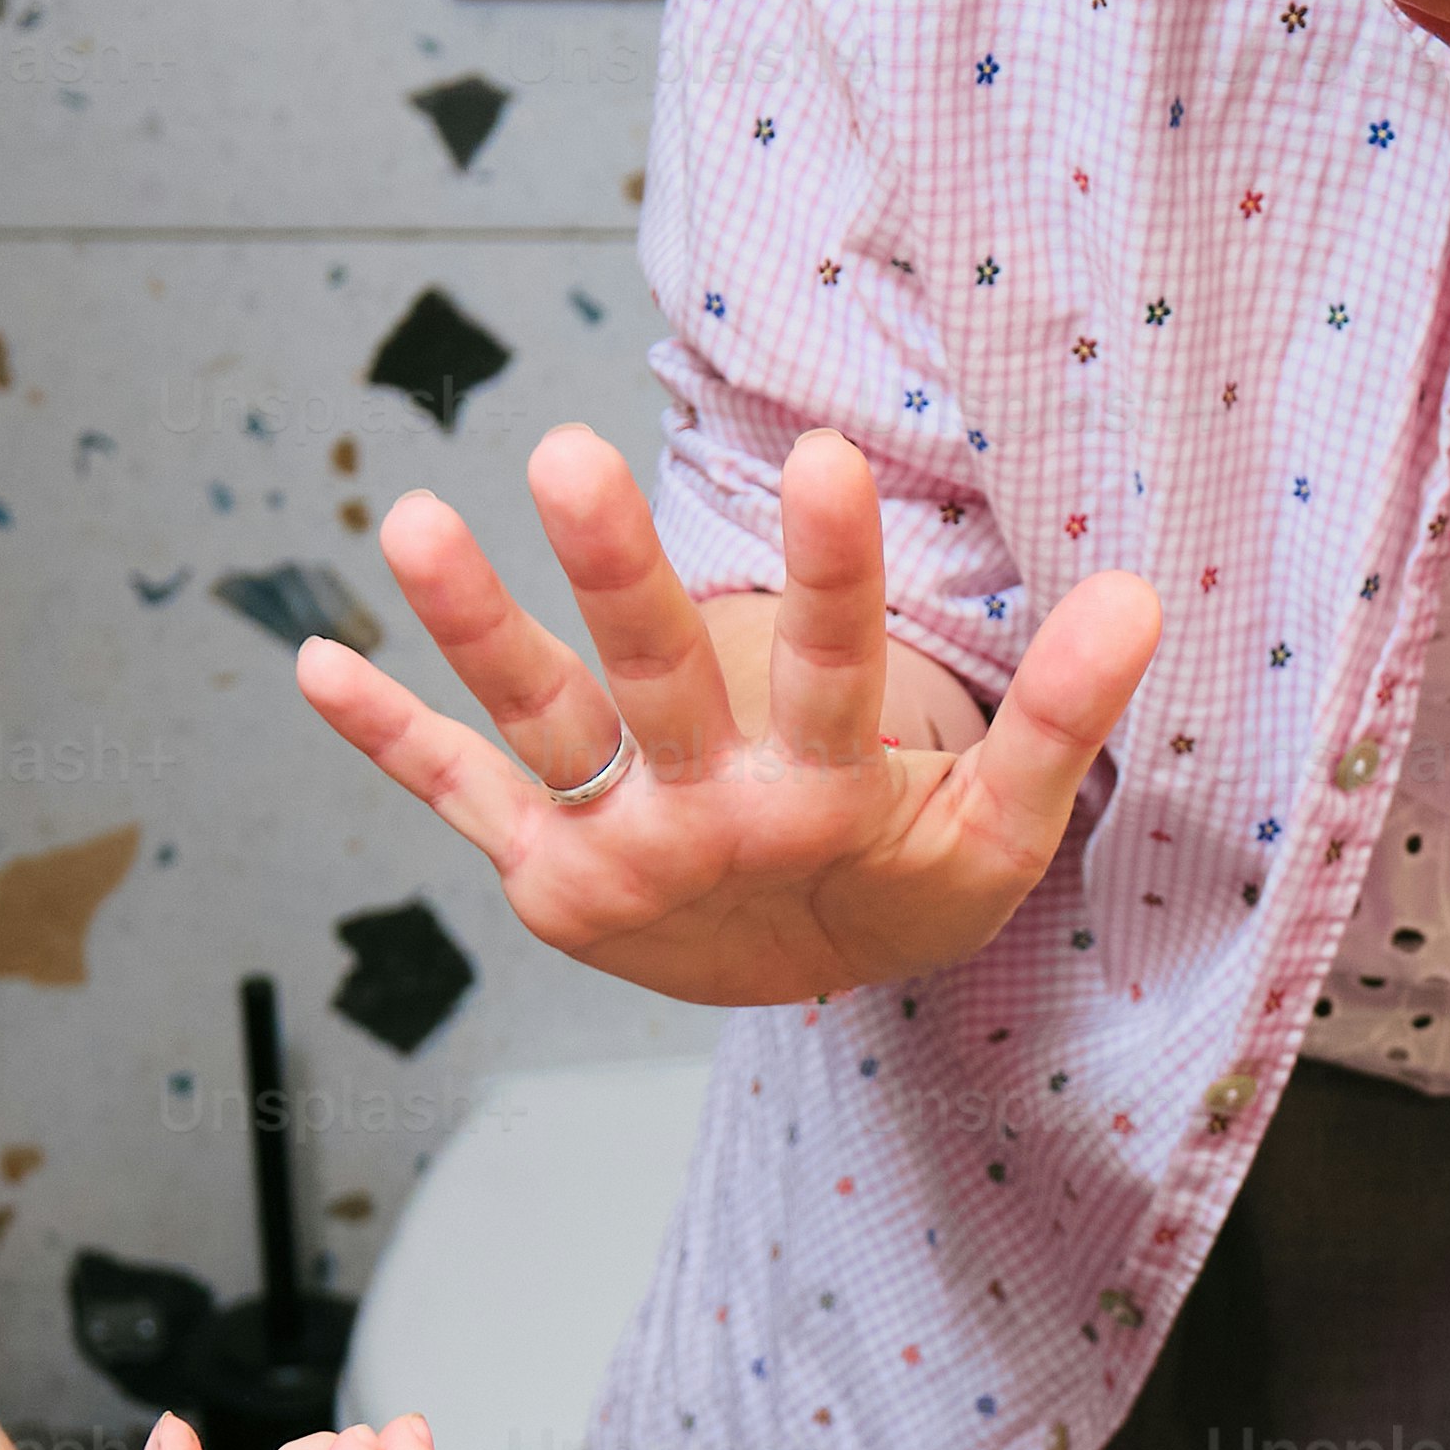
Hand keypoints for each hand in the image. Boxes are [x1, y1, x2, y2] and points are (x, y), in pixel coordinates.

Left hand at [295, 423, 1161, 1006]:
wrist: (814, 998)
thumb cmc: (911, 881)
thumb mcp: (999, 824)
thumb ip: (1059, 715)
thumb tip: (1139, 592)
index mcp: (827, 801)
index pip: (838, 671)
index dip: (832, 570)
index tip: (825, 455)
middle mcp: (711, 821)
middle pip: (655, 683)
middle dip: (611, 570)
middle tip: (562, 451)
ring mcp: (617, 848)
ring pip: (539, 724)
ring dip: (469, 626)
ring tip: (406, 517)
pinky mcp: (547, 873)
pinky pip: (459, 795)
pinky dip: (387, 736)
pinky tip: (309, 663)